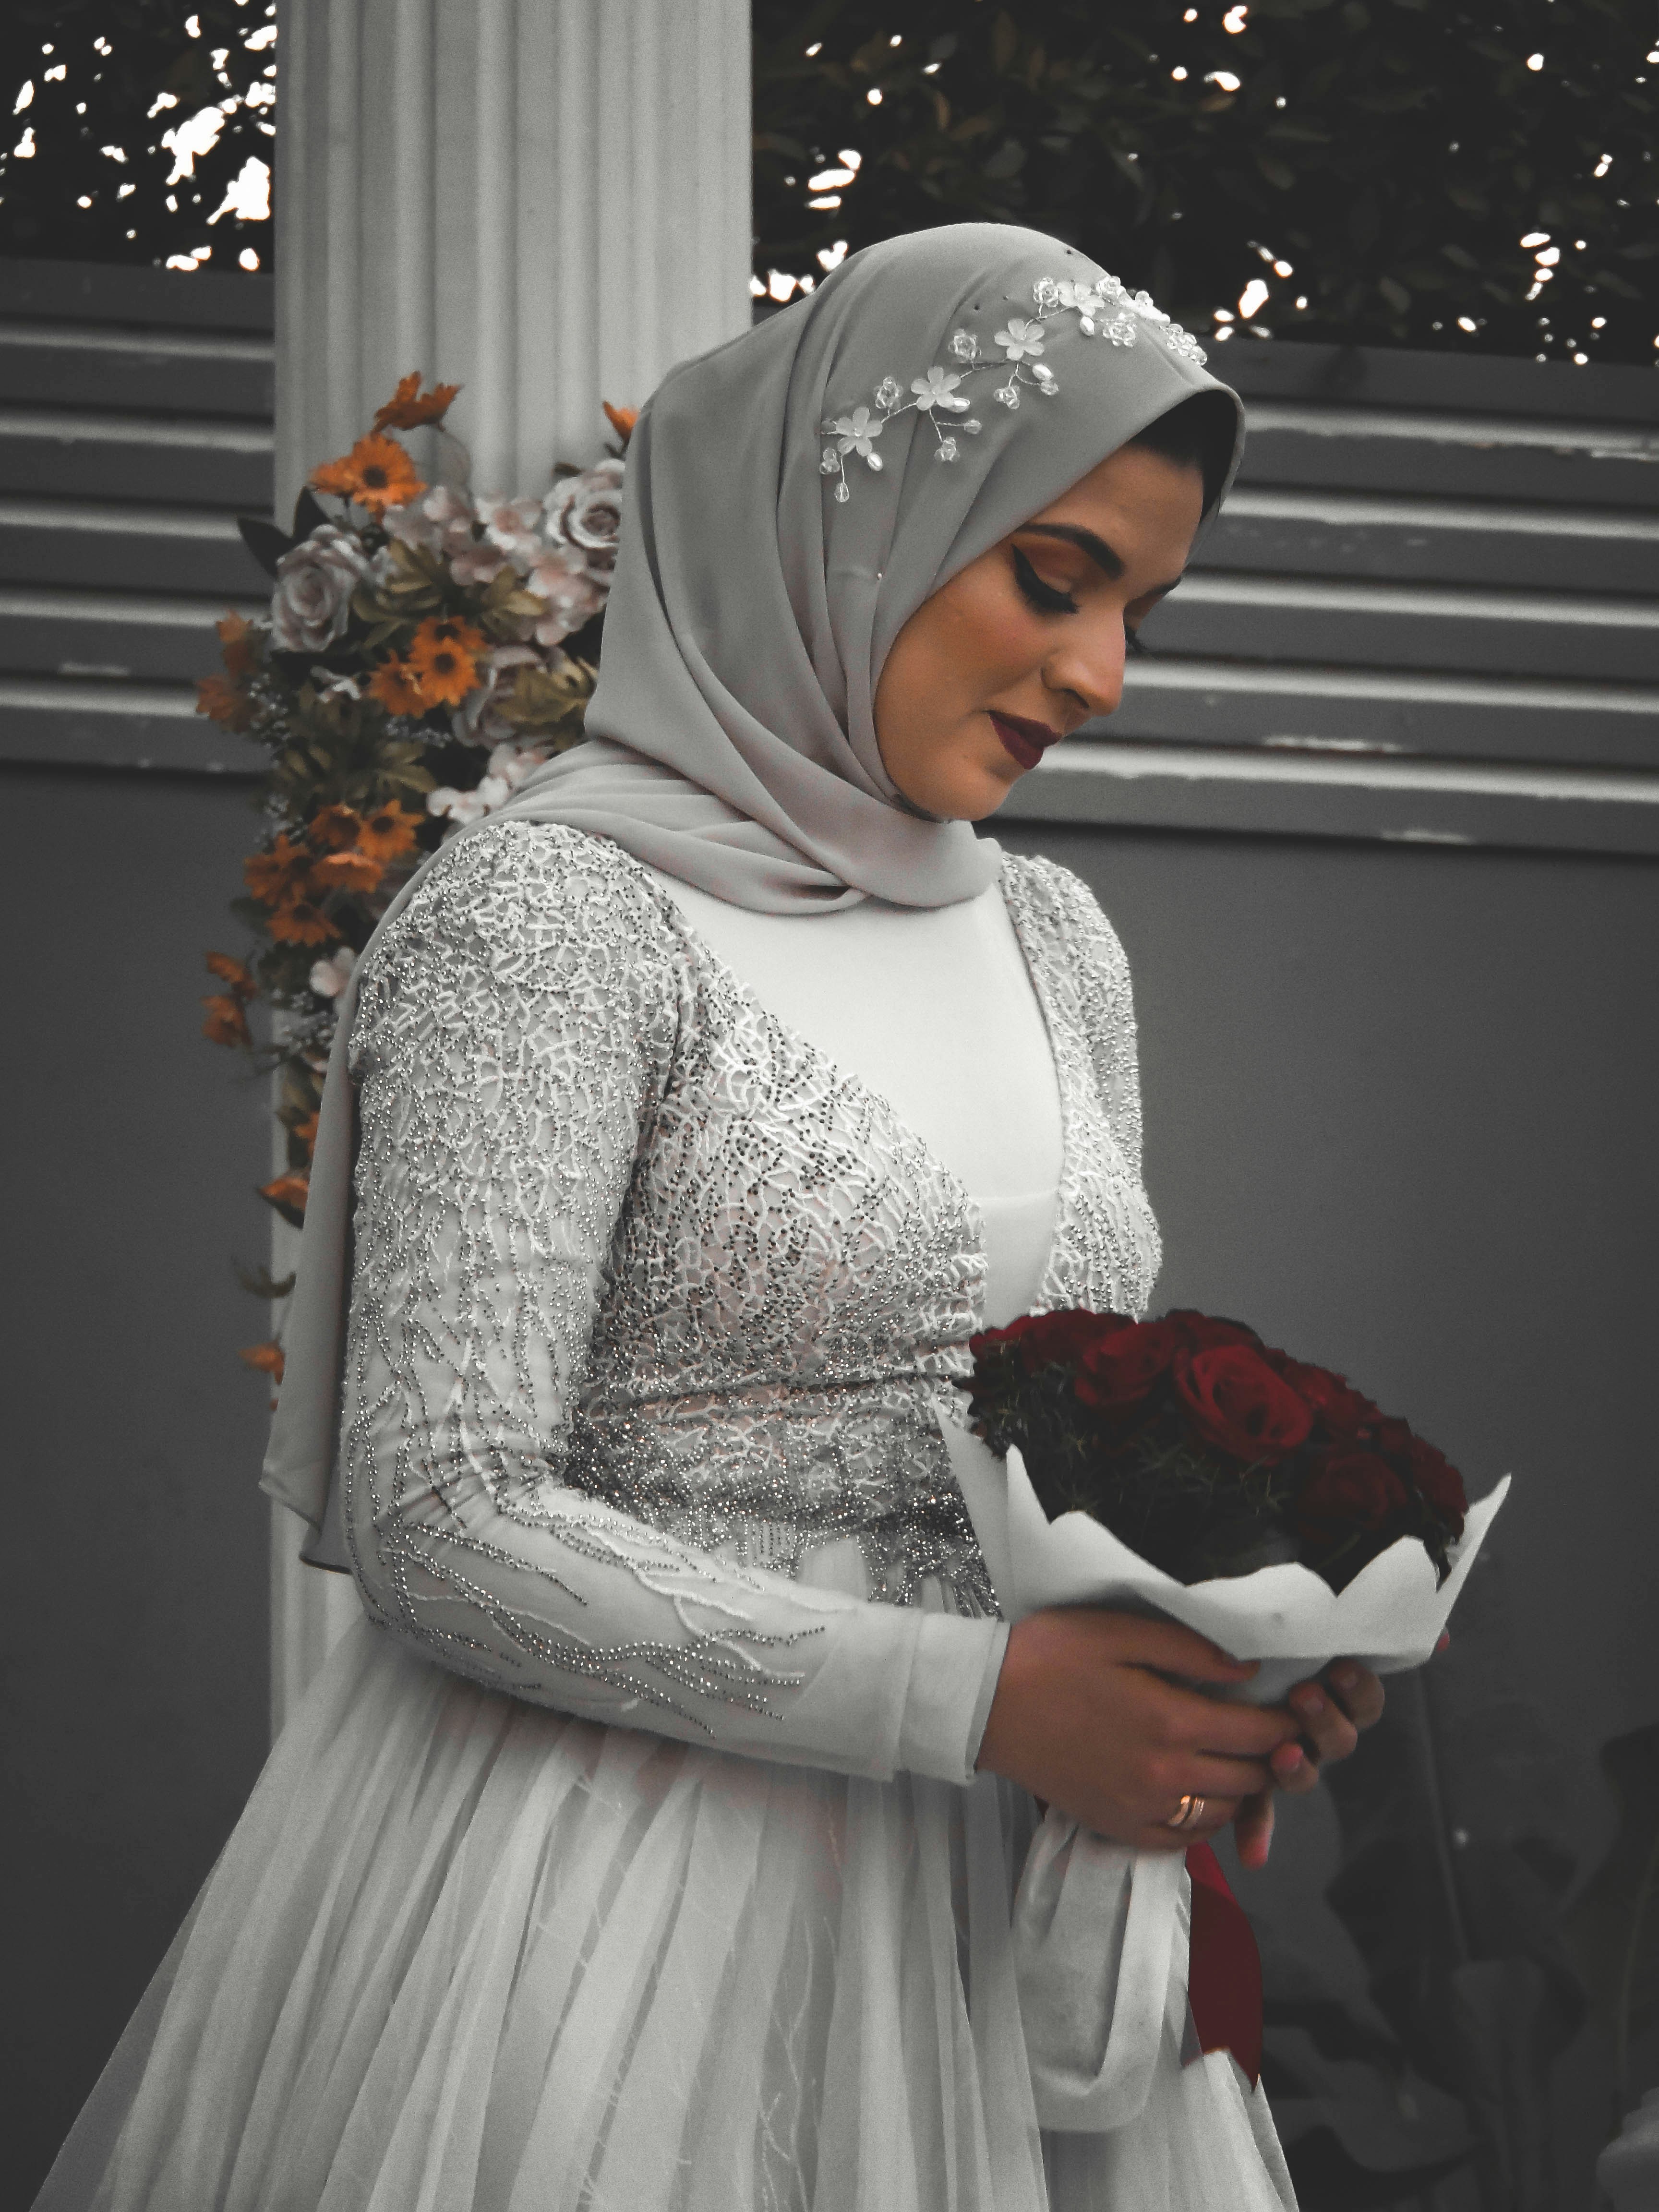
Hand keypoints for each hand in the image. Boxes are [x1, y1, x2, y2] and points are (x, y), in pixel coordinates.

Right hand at [975, 1608, 1302, 1851]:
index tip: (1296, 1706)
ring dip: (1241, 1789)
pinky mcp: (1116, 1825)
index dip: (1286, 1721)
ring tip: (1238, 1759)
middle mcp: (1164, 1775)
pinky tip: (1197, 1792)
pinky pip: (1181, 1841)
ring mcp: (1140, 1807)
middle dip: (1270, 1754)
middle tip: (1272, 1732)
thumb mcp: (1121, 1632)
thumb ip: (1190, 1650)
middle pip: (1249, 1777)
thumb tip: (1249, 1670)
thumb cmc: (1050, 1656)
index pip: (1258, 1733)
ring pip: (1221, 1813)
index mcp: (1170, 1721)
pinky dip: (1202, 1821)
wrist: (985, 1704)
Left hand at [1229, 1636, 1445, 1869]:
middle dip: (1325, 1722)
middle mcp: (1319, 1735)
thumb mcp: (1316, 1636)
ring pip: (1304, 1774)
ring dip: (1295, 1769)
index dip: (1361, 1693)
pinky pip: (1256, 1810)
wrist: (1221, 1666)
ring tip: (1280, 1752)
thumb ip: (1374, 1635)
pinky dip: (1255, 1831)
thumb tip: (1442, 1638)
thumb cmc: (1279, 1647)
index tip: (1345, 1669)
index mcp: (1339, 1700)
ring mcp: (1290, 1757)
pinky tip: (1252, 1856)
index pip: (1366, 1704)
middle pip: (1339, 1741)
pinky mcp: (1252, 1777)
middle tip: (1304, 1696)